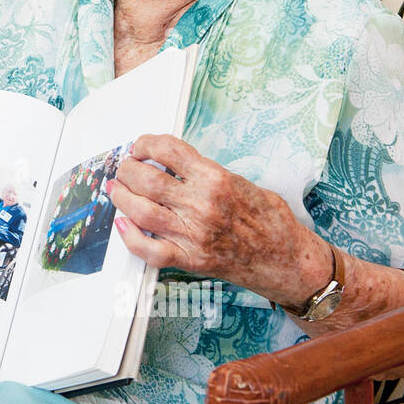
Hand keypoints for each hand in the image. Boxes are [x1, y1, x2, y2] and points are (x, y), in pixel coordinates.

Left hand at [107, 134, 329, 305]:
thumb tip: (171, 162)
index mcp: (216, 179)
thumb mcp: (242, 181)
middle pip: (146, 179)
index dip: (146, 144)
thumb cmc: (268, 220)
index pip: (168, 150)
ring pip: (141, 210)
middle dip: (127, 169)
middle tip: (125, 168)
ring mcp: (193, 234)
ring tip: (117, 189)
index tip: (140, 147)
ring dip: (122, 197)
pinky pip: (149, 250)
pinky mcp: (190, 260)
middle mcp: (202, 205)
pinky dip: (130, 237)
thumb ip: (206, 172)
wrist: (286, 259)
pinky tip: (123, 224)